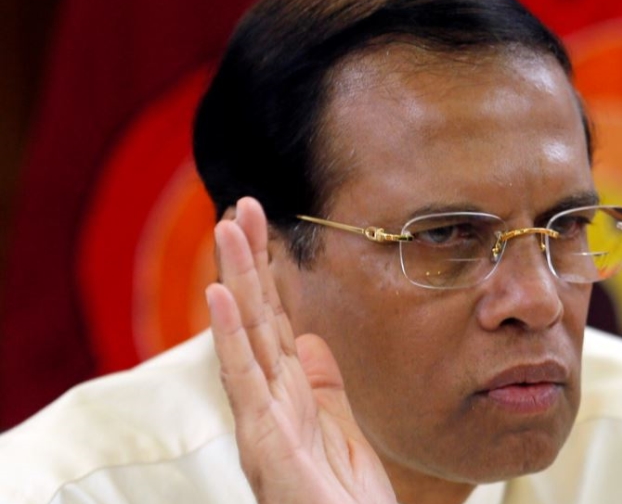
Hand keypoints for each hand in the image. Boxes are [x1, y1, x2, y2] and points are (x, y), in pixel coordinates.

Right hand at [207, 197, 395, 503]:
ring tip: (227, 225)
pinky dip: (229, 335)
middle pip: (256, 318)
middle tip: (243, 205)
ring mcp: (261, 421)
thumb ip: (323, 387)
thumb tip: (309, 340)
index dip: (270, 274)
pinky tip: (220, 294)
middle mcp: (267, 403)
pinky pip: (244, 381)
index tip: (265, 226)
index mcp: (287, 398)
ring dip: (235, 278)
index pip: (274, 322)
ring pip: (245, 336)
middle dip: (249, 260)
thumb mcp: (340, 433)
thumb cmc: (344, 502)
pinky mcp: (263, 443)